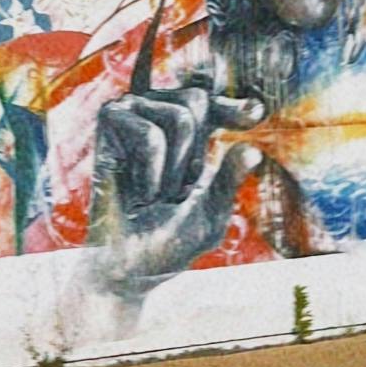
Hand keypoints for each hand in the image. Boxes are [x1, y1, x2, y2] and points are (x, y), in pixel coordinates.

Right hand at [88, 17, 265, 297]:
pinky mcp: (109, 118)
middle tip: (174, 191)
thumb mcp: (211, 214)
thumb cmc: (168, 241)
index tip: (257, 115)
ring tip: (154, 194)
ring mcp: (132, 111)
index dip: (234, 105)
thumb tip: (253, 152)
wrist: (128, 266)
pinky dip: (151, 172)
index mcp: (186, 131)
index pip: (213, 103)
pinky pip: (150, 135)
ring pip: (179, 117)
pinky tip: (138, 194)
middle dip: (196, 154)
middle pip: (197, 100)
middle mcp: (158, 112)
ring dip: (174, 169)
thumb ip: (229, 180)